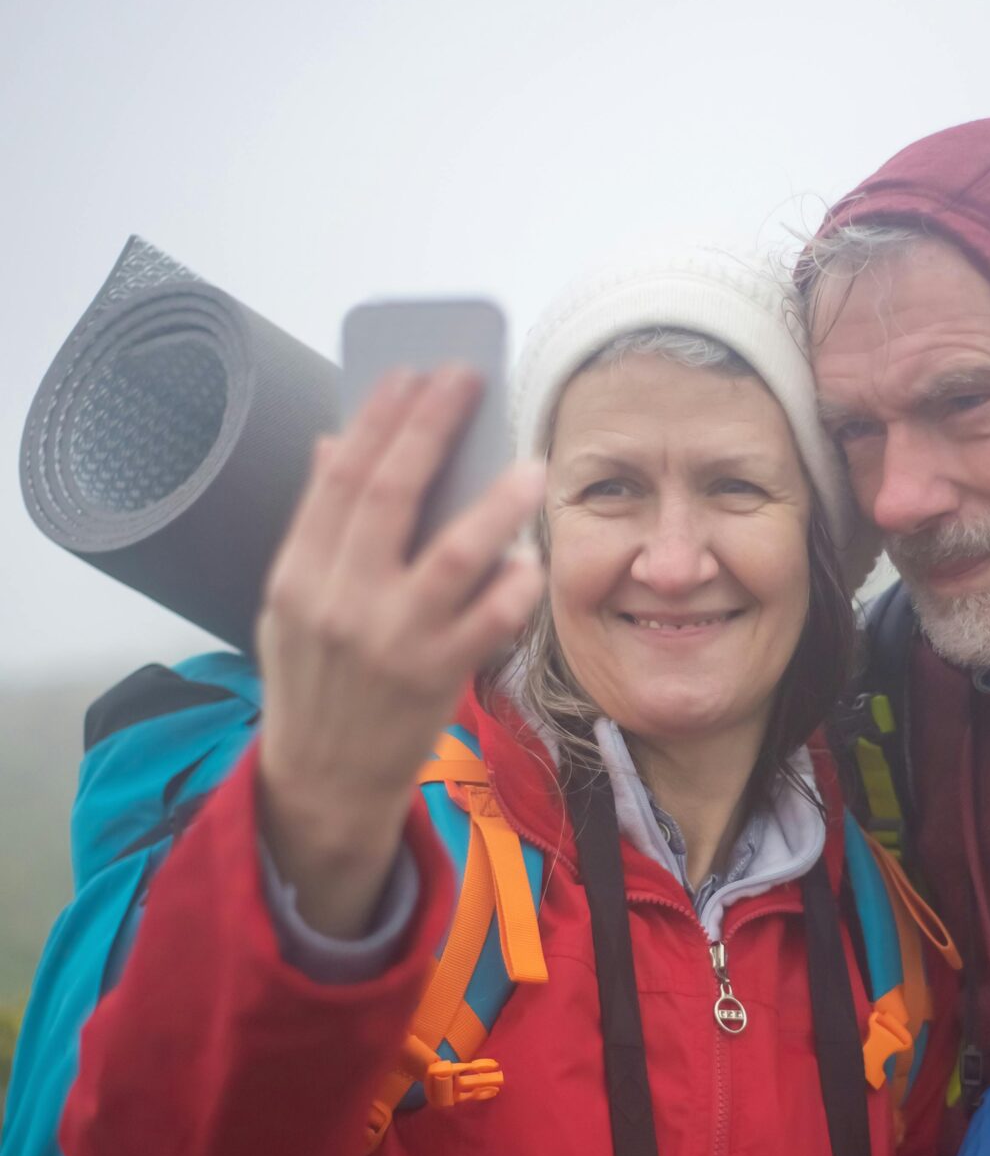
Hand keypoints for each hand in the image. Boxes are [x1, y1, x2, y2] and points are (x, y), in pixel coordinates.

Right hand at [256, 367, 545, 935]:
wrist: (322, 781)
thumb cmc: (314, 682)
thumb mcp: (291, 605)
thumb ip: (318, 529)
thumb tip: (335, 445)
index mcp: (297, 575)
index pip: (340, 477)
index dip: (379, 419)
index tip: (411, 374)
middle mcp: (340, 600)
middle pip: (392, 493)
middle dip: (432, 427)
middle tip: (468, 380)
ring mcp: (391, 640)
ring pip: (453, 552)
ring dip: (495, 502)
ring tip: (529, 464)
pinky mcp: (435, 677)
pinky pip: (490, 619)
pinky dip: (514, 586)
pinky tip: (531, 559)